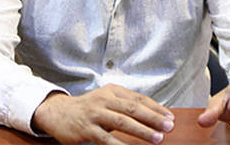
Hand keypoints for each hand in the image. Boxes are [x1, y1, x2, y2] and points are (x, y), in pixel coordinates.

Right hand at [32, 85, 175, 144]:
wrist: (59, 113)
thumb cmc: (89, 108)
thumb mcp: (107, 100)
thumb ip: (126, 105)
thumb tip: (154, 114)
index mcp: (112, 91)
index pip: (138, 98)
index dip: (155, 108)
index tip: (170, 117)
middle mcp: (104, 100)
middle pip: (133, 108)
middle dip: (153, 118)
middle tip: (168, 126)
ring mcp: (95, 114)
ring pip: (122, 122)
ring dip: (141, 131)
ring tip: (157, 138)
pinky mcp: (87, 129)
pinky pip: (106, 139)